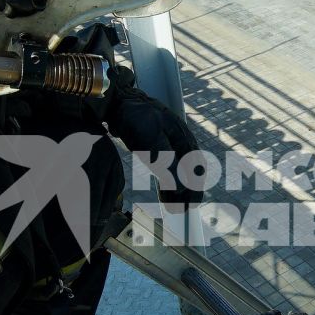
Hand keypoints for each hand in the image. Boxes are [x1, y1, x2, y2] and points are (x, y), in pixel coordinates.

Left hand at [104, 66, 200, 207]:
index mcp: (184, 139)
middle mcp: (181, 141)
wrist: (118, 102)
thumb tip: (183, 188)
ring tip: (172, 207)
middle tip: (180, 212)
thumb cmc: (136, 119)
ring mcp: (169, 142)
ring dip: (177, 189)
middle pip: (189, 172)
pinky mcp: (157, 144)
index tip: (191, 207)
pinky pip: (168, 167)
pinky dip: (168, 181)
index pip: (196, 170)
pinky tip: (164, 190)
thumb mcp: (152, 145)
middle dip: (186, 193)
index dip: (195, 190)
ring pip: (178, 171)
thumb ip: (168, 167)